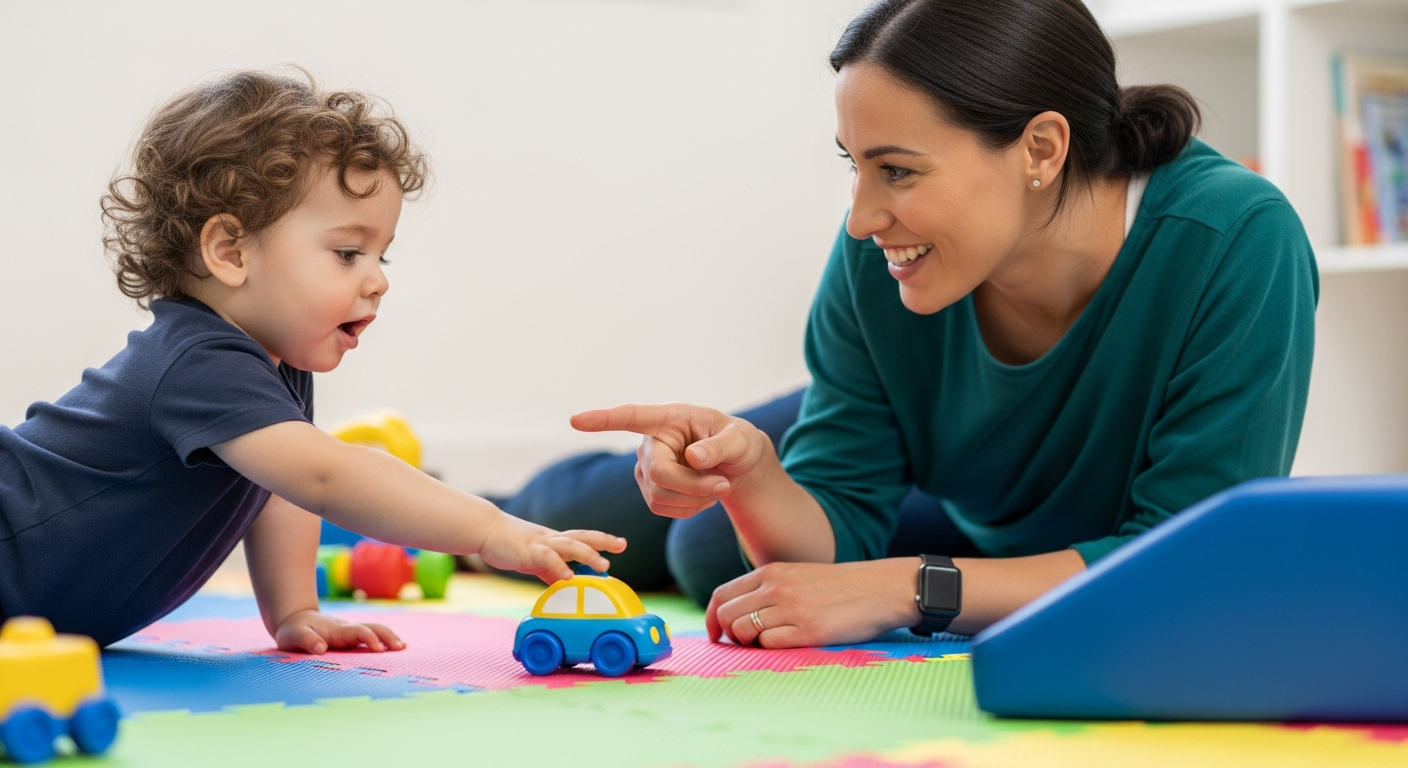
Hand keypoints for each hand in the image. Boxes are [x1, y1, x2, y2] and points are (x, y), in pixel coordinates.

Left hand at [274, 609, 404, 653]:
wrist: (294, 620)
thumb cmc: (293, 631)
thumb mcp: (293, 636)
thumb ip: (306, 641)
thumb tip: (321, 648)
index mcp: (337, 630)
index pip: (359, 632)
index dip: (370, 639)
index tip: (379, 650)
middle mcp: (348, 629)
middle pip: (373, 627)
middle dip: (387, 636)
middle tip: (401, 648)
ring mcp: (350, 633)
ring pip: (375, 630)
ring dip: (389, 636)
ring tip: (403, 647)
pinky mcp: (350, 637)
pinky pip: (371, 636)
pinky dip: (384, 639)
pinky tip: (394, 646)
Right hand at [478, 513, 626, 582]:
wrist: (486, 530)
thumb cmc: (511, 545)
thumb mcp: (536, 559)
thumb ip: (550, 570)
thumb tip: (565, 583)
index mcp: (556, 541)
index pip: (584, 537)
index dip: (603, 540)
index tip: (621, 544)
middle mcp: (552, 539)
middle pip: (583, 536)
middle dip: (603, 541)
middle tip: (621, 545)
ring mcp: (541, 543)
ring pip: (569, 545)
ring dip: (588, 554)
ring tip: (603, 566)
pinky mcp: (527, 551)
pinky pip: (546, 558)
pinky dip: (558, 566)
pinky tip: (568, 576)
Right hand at [571, 403, 769, 518]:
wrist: (736, 466)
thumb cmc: (738, 443)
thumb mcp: (741, 440)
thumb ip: (721, 446)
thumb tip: (692, 457)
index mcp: (669, 418)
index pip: (631, 417)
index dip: (603, 420)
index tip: (575, 421)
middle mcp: (650, 442)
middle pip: (659, 474)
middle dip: (694, 486)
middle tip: (724, 485)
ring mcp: (645, 467)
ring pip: (659, 496)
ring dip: (695, 499)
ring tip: (717, 485)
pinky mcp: (648, 489)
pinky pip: (662, 509)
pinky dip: (689, 509)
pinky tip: (703, 496)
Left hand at [705, 559, 918, 648]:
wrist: (880, 588)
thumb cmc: (840, 587)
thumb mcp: (797, 575)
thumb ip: (768, 588)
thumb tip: (738, 613)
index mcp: (771, 572)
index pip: (721, 595)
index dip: (712, 618)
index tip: (715, 634)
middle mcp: (775, 588)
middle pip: (726, 615)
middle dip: (728, 634)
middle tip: (744, 644)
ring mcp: (790, 608)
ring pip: (742, 631)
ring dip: (748, 644)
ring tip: (769, 644)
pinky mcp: (808, 631)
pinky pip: (768, 645)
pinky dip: (770, 650)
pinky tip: (788, 645)